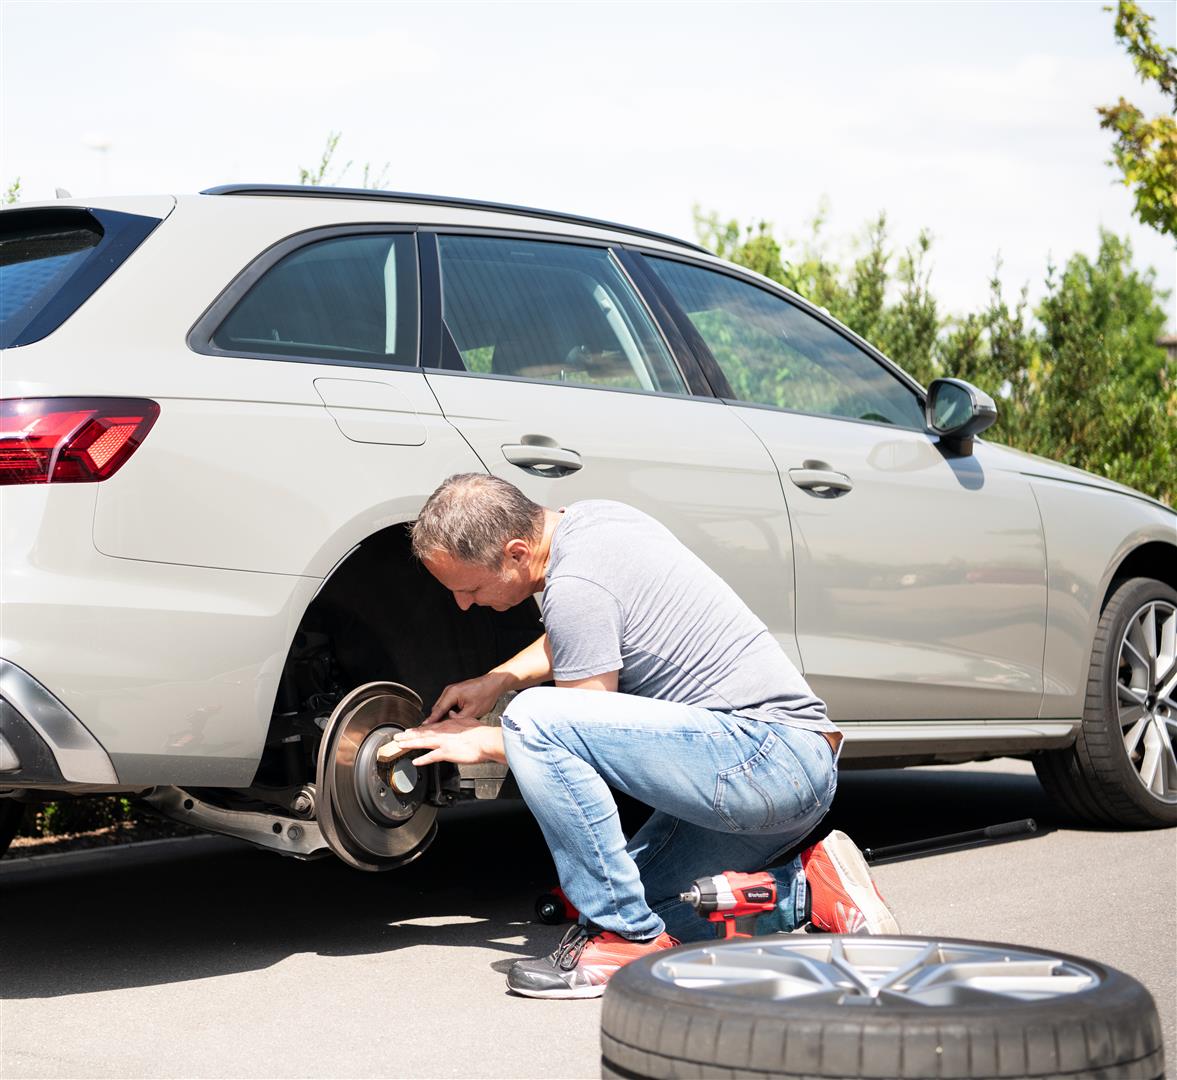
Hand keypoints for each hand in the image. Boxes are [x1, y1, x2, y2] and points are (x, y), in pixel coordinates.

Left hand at [391, 717, 505, 766]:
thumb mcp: (468, 720)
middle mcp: (443, 733)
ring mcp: (443, 743)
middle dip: (408, 735)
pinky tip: (415, 761)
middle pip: (422, 734)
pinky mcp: (446, 753)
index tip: (410, 730)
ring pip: (422, 742)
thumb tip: (452, 714)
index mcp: (448, 725)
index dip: (418, 729)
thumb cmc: (481, 732)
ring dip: (410, 743)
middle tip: (397, 737)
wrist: (487, 740)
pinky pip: (431, 757)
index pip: (430, 727)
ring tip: (399, 745)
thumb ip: (458, 718)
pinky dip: (422, 759)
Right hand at [425, 671, 512, 724]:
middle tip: (431, 730)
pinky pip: (447, 703)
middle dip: (435, 719)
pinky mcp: (456, 692)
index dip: (431, 720)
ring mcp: (452, 691)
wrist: (493, 684)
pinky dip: (446, 711)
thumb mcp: (473, 711)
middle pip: (438, 708)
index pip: (438, 710)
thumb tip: (449, 723)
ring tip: (439, 727)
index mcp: (452, 693)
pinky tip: (449, 719)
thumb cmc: (485, 694)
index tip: (423, 727)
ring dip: (441, 715)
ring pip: (442, 706)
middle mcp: (449, 691)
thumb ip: (459, 718)